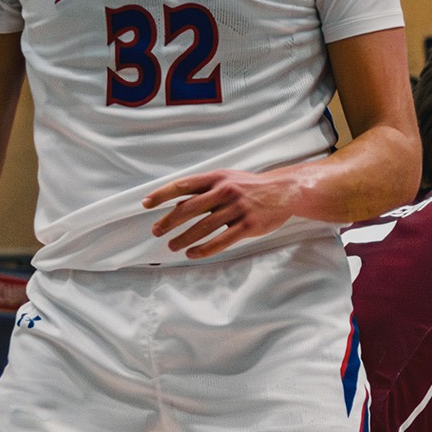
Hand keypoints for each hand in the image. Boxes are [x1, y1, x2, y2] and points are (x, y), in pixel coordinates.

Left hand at [144, 169, 301, 259]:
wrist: (286, 191)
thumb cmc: (252, 186)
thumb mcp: (228, 179)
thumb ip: (205, 190)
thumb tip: (178, 204)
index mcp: (216, 178)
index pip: (182, 186)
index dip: (161, 195)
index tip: (145, 204)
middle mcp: (224, 192)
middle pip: (188, 209)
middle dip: (168, 222)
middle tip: (156, 231)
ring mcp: (237, 209)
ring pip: (203, 227)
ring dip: (184, 238)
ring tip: (173, 246)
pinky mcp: (248, 225)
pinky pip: (222, 240)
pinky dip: (205, 249)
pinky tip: (193, 253)